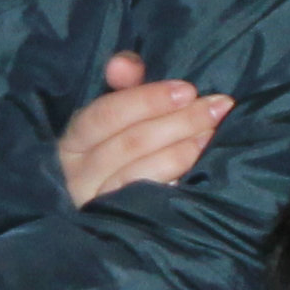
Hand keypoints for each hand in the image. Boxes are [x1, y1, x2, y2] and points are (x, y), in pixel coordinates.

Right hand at [56, 52, 232, 205]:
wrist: (110, 220)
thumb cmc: (116, 151)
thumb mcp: (117, 117)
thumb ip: (124, 87)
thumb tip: (124, 63)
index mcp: (73, 142)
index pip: (105, 114)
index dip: (148, 100)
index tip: (188, 90)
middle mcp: (78, 175)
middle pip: (129, 143)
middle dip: (178, 122)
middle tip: (216, 108)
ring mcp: (96, 205)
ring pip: (139, 174)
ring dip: (181, 151)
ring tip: (210, 134)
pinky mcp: (118, 226)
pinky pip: (148, 203)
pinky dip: (175, 181)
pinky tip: (199, 167)